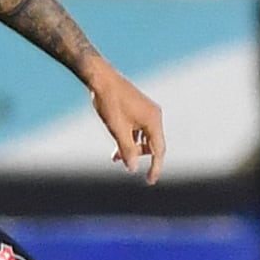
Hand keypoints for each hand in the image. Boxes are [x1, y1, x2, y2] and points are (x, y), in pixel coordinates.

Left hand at [86, 61, 166, 183]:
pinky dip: (129, 139)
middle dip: (139, 156)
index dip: (155, 168)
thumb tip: (133, 169)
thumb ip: (127, 150)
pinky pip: (138, 129)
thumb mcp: (117, 129)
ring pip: (144, 137)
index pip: (158, 150)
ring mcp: (147, 112)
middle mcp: (154, 115)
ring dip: (132, 148)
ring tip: (115, 158)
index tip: (150, 181)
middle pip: (152, 144)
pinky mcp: (139, 109)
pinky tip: (116, 148)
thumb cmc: (109, 102)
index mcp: (153, 120)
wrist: (101, 78)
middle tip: (123, 163)